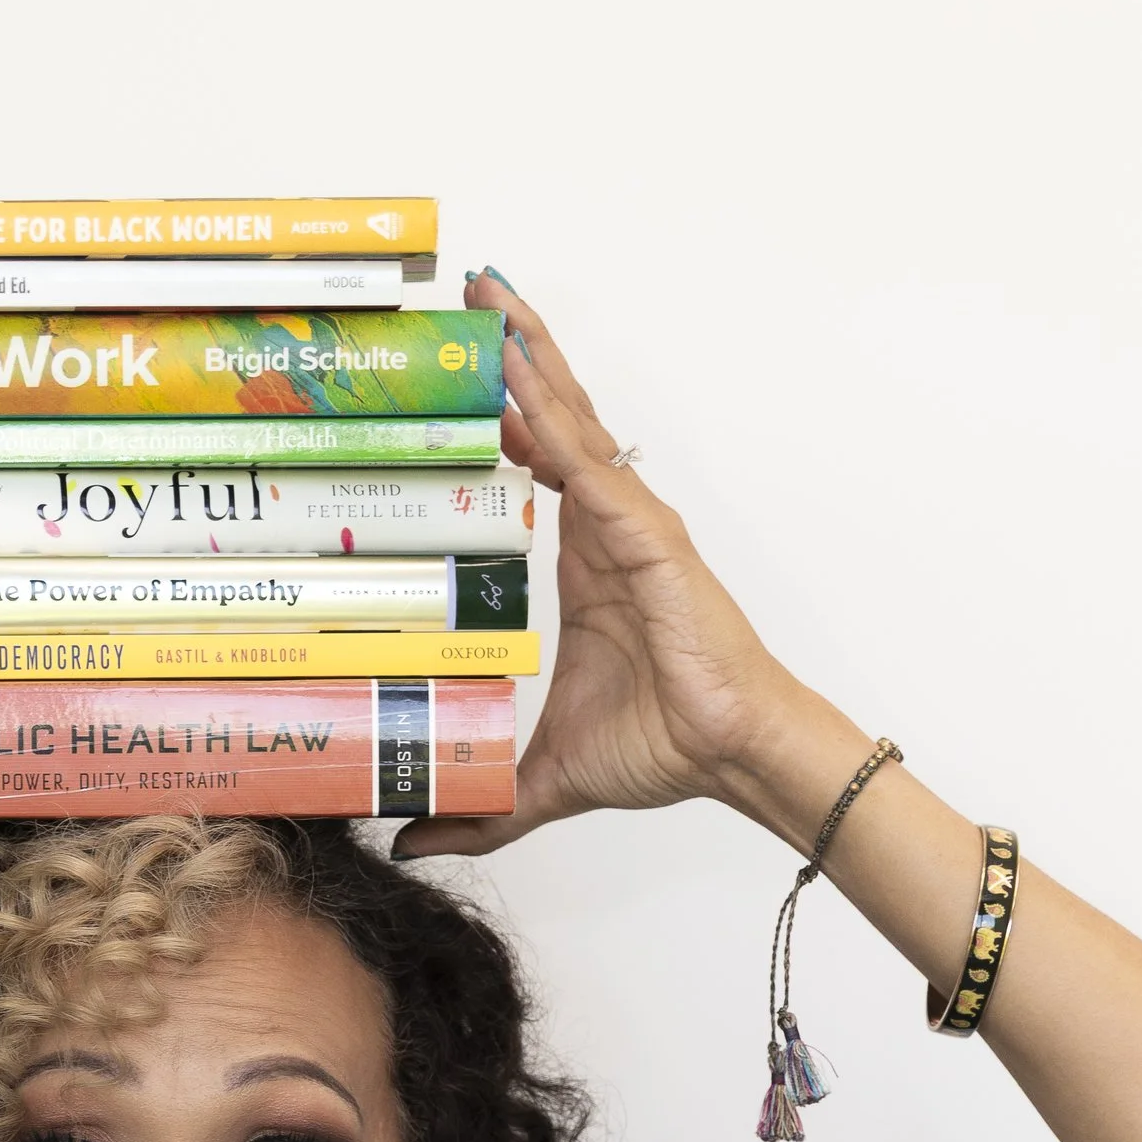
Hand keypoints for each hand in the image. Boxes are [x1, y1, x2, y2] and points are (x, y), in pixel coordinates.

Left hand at [395, 271, 824, 859]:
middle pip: (552, 419)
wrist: (729, 753)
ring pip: (571, 420)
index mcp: (585, 563)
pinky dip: (553, 417)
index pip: (534, 466)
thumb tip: (411, 844)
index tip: (452, 383)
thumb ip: (478, 810)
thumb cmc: (664, 746)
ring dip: (530, 359)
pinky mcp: (648, 535)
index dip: (496, 419)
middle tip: (467, 298)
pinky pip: (590, 463)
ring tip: (489, 299)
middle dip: (512, 356)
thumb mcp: (540, 779)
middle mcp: (607, 527)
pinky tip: (518, 376)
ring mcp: (631, 523)